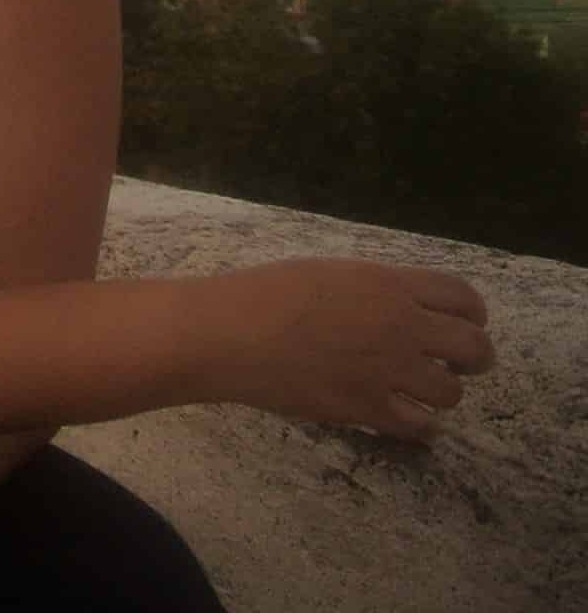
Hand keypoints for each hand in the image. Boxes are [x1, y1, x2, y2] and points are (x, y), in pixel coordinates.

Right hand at [216, 259, 493, 435]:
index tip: (461, 324)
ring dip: (440, 392)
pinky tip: (404, 419)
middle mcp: (401, 326)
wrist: (226, 333)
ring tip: (416, 390)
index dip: (471, 314)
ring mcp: (389, 371)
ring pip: (452, 392)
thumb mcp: (328, 273)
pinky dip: (419, 426)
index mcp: (388, 285)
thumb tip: (403, 308)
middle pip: (474, 347)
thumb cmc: (264, 293)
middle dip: (473, 357)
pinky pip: (420, 426)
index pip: (463, 297)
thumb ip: (375, 290)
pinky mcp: (369, 409)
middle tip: (452, 363)